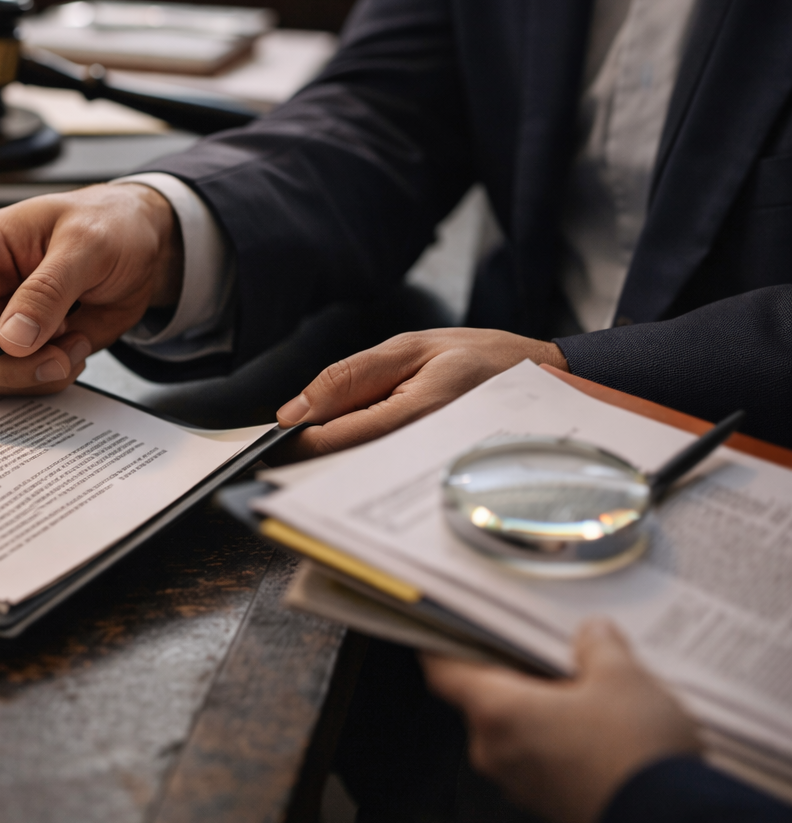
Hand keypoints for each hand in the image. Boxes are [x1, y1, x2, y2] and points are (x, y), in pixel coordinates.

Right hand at [0, 182, 181, 399]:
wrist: (147, 245)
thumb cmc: (109, 224)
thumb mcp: (86, 245)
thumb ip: (47, 290)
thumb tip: (11, 339)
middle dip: (4, 365)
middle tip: (55, 357)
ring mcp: (0, 321)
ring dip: (32, 374)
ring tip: (73, 345)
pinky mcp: (25, 347)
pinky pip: (20, 381)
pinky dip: (52, 375)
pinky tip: (76, 344)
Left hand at [275, 329, 568, 456]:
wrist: (549, 379)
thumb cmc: (485, 357)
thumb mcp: (412, 348)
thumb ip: (349, 378)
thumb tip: (294, 412)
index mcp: (416, 414)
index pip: (333, 443)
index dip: (295, 443)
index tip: (272, 441)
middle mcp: (422, 452)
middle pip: (343, 468)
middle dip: (314, 458)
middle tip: (301, 444)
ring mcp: (429, 469)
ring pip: (362, 475)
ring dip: (340, 461)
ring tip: (350, 440)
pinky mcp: (431, 475)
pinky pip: (385, 474)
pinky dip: (366, 460)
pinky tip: (374, 443)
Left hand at [423, 619, 700, 822]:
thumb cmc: (636, 754)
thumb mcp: (622, 676)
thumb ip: (598, 645)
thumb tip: (592, 632)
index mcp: (496, 711)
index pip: (443, 671)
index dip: (442, 644)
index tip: (449, 627)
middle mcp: (495, 750)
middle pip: (484, 698)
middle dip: (515, 674)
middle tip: (549, 651)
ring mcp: (520, 782)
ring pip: (514, 730)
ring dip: (542, 708)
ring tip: (588, 689)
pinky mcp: (548, 804)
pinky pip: (538, 758)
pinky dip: (558, 739)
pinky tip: (600, 728)